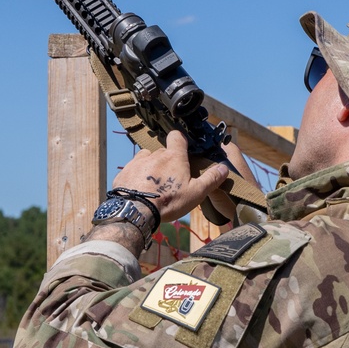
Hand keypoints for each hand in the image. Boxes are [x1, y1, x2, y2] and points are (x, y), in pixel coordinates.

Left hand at [111, 131, 228, 222]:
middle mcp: (154, 154)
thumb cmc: (168, 201)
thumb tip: (224, 168)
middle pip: (162, 152)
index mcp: (173, 157)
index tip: (183, 148)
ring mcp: (137, 162)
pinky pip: (132, 170)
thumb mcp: (195, 193)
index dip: (180, 140)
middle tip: (170, 178)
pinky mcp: (124, 172)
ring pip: (146, 159)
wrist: (135, 211)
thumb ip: (211, 179)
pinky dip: (136, 177)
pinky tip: (139, 190)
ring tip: (154, 185)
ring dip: (151, 168)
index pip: (177, 136)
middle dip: (167, 161)